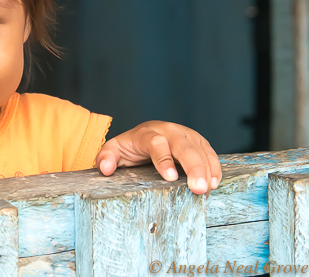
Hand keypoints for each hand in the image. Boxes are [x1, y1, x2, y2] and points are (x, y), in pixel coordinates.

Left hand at [95, 120, 221, 195]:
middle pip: (183, 146)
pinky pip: (208, 152)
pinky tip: (214, 181)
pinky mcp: (197, 141)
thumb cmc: (129, 147)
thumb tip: (105, 169)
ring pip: (199, 148)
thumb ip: (106, 157)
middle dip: (193, 167)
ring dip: (206, 168)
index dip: (163, 159)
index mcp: (147, 133)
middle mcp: (168, 131)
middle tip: (198, 188)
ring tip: (208, 189)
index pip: (156, 144)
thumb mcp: (113, 150)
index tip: (170, 177)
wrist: (143, 136)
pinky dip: (213, 166)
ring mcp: (185, 134)